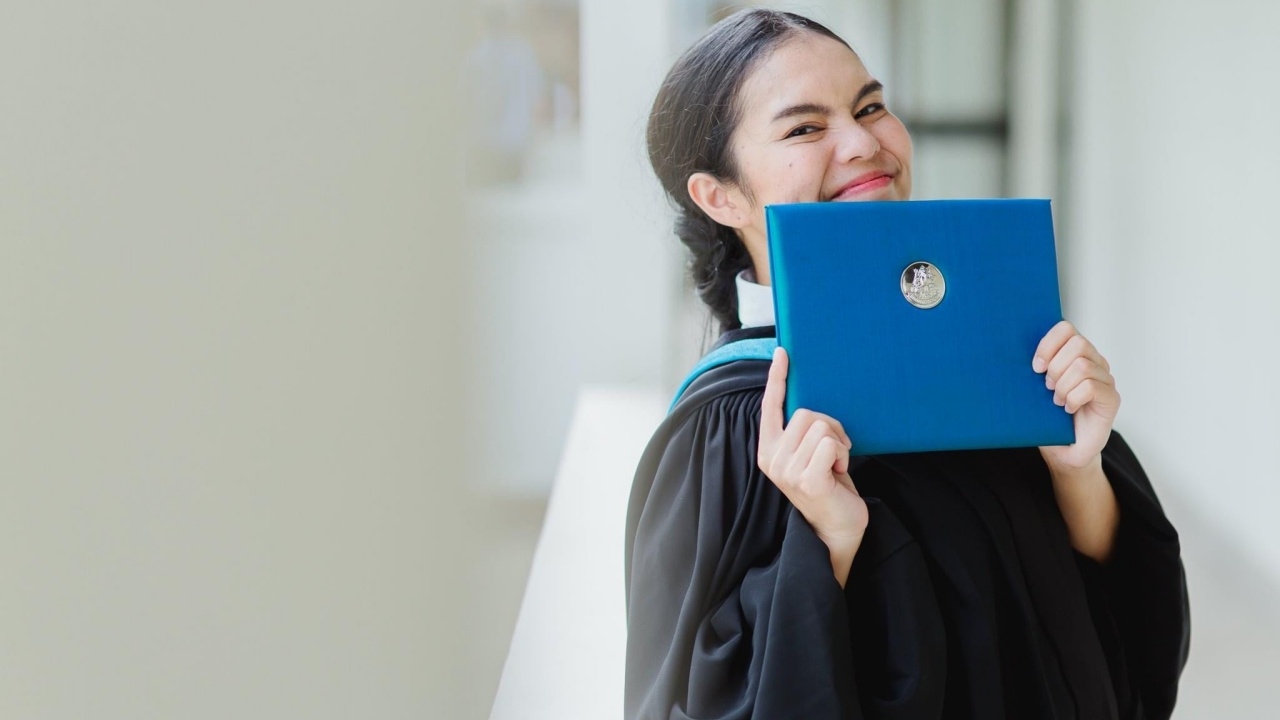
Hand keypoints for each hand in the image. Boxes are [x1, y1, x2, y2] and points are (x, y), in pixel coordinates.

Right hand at [758, 347, 867, 584]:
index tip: (783, 353)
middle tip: (835, 454)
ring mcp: (787, 470)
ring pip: (820, 426)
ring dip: (839, 443)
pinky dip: (844, 455)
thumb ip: (803, 433)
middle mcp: (772, 459)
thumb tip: (812, 404)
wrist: (838, 528)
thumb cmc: (829, 488)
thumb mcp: (809, 455)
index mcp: (769, 450)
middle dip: (830, 427)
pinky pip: (831, 444)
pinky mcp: (807, 480)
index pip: (770, 407)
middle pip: (806, 414)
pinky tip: (840, 474)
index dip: (777, 378)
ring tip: (836, 465)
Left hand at [1032, 321, 1120, 470]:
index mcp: (1076, 354)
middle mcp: (1095, 362)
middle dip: (1056, 367)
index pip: (1066, 328)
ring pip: (1083, 366)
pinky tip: (1068, 408)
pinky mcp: (1112, 398)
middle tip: (1047, 387)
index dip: (1047, 344)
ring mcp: (1105, 379)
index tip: (1035, 367)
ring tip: (1057, 401)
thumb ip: (1031, 370)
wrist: (1065, 450)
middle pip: (1078, 343)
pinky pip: (1091, 387)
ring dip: (1063, 386)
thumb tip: (1004, 353)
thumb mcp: (1034, 390)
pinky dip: (1073, 398)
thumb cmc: (1048, 418)